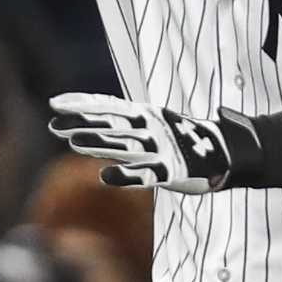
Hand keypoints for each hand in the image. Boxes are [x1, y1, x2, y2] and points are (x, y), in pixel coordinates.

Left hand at [49, 94, 253, 192]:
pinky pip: (146, 174)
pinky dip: (126, 175)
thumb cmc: (186, 140)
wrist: (228, 151)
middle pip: (112, 124)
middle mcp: (151, 128)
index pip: (109, 105)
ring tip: (73, 143)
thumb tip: (87, 123)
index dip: (82, 103)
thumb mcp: (155, 124)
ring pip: (125, 145)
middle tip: (54, 125)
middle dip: (82, 123)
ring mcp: (162, 149)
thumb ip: (125, 125)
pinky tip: (105, 177)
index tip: (55, 104)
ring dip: (99, 143)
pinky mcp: (173, 171)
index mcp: (147, 114)